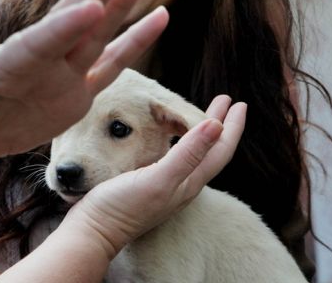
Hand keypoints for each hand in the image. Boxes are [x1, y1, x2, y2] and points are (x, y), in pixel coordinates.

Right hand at [62, 98, 246, 257]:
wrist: (92, 231)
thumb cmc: (122, 208)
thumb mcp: (158, 179)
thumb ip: (187, 154)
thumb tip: (216, 125)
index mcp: (189, 182)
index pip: (220, 151)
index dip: (232, 127)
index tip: (238, 103)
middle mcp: (181, 184)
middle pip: (209, 150)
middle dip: (219, 124)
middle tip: (225, 99)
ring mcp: (164, 184)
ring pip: (192, 152)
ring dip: (200, 131)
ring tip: (201, 114)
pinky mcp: (147, 182)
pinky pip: (173, 156)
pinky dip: (178, 139)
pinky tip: (167, 135)